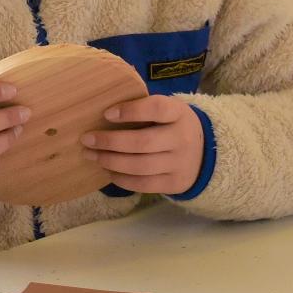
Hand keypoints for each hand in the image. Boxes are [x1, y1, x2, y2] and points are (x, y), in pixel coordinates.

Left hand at [82, 94, 201, 194]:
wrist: (205, 153)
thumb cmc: (172, 126)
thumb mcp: (167, 111)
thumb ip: (143, 109)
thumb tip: (101, 113)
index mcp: (179, 113)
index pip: (157, 108)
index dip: (131, 111)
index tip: (106, 113)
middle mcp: (182, 138)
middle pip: (142, 142)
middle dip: (110, 141)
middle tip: (86, 139)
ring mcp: (180, 164)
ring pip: (140, 166)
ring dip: (110, 161)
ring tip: (92, 156)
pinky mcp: (175, 183)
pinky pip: (143, 184)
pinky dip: (121, 179)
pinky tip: (108, 170)